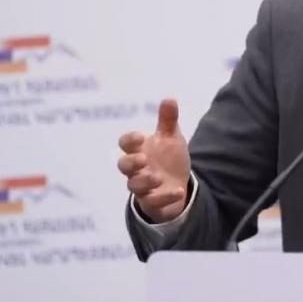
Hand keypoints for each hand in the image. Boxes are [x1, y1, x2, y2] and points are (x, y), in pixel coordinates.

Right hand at [117, 98, 190, 222]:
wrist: (178, 183)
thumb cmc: (168, 157)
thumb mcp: (171, 138)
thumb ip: (168, 120)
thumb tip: (169, 98)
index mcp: (140, 150)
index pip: (125, 144)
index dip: (129, 140)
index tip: (141, 137)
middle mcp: (137, 169)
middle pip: (123, 166)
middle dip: (130, 162)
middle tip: (144, 159)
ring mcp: (143, 187)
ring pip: (134, 186)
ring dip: (144, 181)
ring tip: (158, 177)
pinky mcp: (152, 202)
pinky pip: (153, 203)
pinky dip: (164, 198)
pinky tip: (178, 191)